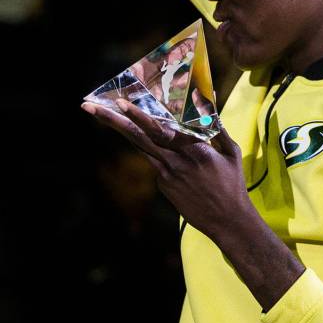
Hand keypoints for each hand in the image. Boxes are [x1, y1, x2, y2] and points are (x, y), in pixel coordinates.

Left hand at [81, 98, 252, 241]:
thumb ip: (216, 126)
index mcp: (193, 150)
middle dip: (113, 121)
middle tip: (89, 107)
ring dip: (121, 130)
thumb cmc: (232, 183)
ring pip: (141, 148)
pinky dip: (156, 150)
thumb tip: (209, 100)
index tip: (123, 104)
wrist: (227, 222)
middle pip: (138, 138)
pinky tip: (168, 154)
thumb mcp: (230, 152)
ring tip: (102, 114)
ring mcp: (165, 176)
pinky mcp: (163, 186)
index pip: (160, 131)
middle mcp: (174, 162)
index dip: (141, 117)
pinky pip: (156, 162)